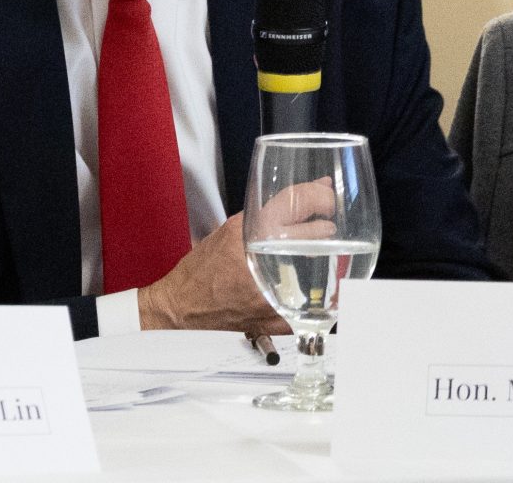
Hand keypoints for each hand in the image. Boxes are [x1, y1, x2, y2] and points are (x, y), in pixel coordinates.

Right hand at [137, 180, 336, 333]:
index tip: (326, 196)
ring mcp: (273, 291)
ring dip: (326, 258)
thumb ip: (265, 217)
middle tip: (328, 226)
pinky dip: (317, 290)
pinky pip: (311, 300)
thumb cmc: (203, 270)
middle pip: (313, 235)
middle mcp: (260, 259)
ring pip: (319, 270)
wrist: (184, 308)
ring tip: (323, 253)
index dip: (318, 195)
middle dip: (325, 228)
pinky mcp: (279, 316)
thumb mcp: (230, 231)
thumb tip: (303, 198)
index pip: (294, 202)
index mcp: (247, 233)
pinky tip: (314, 284)